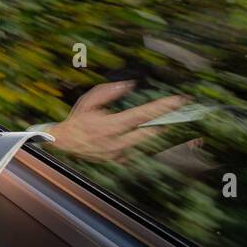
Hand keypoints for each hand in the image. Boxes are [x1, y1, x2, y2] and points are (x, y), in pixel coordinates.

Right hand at [46, 81, 188, 161]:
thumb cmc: (78, 120)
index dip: (161, 107)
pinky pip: (139, 151)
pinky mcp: (119, 161)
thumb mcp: (89, 101)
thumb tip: (130, 85)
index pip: (141, 115)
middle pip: (150, 133)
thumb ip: (109, 91)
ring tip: (171, 120)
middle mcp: (116, 142)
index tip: (177, 101)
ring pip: (147, 143)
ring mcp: (119, 154)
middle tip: (182, 110)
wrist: (64, 143)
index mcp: (109, 126)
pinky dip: (147, 142)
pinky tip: (155, 132)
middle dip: (167, 120)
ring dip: (159, 132)